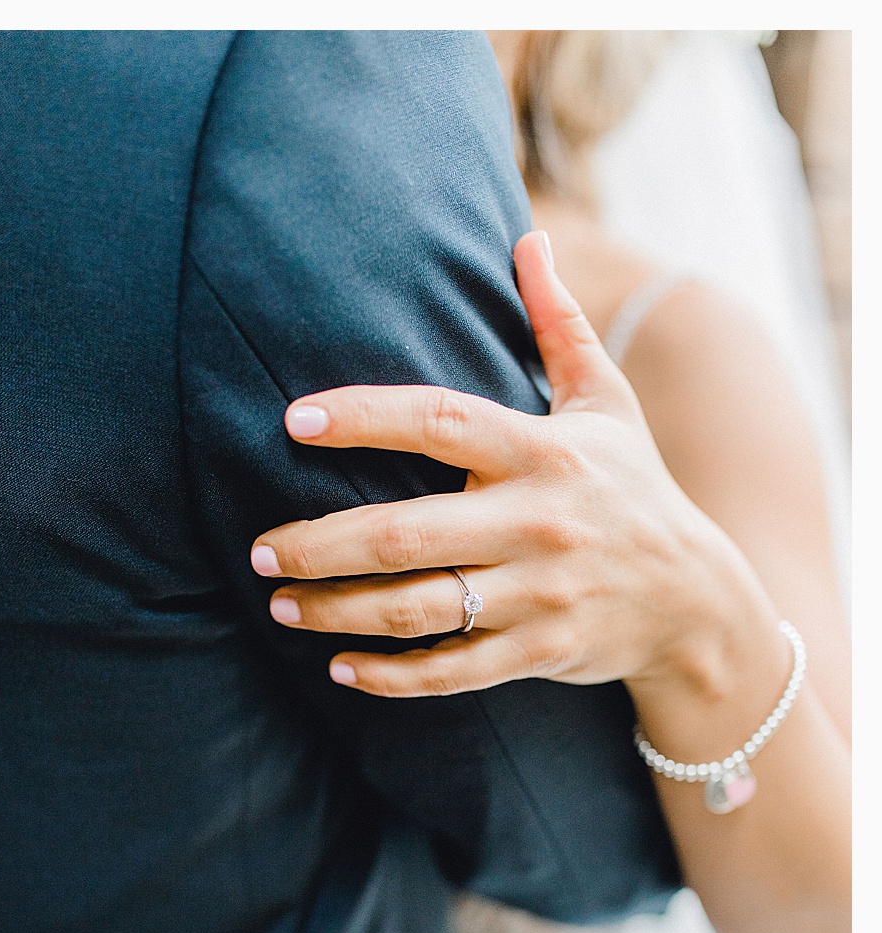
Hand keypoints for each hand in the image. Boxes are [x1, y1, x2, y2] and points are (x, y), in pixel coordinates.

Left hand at [248, 231, 768, 703]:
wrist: (693, 596)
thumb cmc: (632, 487)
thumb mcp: (606, 401)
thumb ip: (558, 325)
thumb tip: (527, 238)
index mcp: (542, 450)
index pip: (438, 421)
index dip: (363, 418)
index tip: (295, 420)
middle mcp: (535, 521)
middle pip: (404, 534)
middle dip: (319, 545)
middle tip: (258, 552)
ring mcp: (536, 592)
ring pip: (414, 608)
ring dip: (336, 612)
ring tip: (281, 605)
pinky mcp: (537, 651)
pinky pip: (449, 670)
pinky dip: (389, 675)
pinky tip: (339, 667)